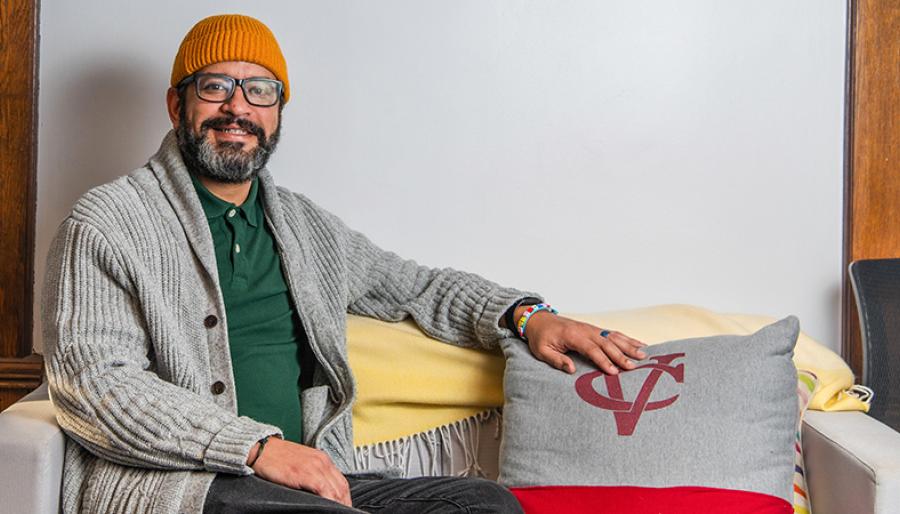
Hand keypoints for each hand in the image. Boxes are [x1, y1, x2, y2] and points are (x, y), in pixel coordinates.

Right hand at [248, 437, 351, 506]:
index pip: (342, 481)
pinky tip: (327, 508)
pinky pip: (323, 489)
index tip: (344, 506)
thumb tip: (322, 492)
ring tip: (336, 513)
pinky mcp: (304, 473)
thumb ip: (314, 474)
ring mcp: (314, 467)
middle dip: (345, 503)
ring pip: (335, 490)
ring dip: (339, 504)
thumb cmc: (278, 457)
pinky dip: (328, 500)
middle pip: (341, 487)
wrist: (262, 449)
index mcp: (322, 459)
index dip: (345, 497)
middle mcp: (321, 462)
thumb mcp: (302, 463)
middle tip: (343, 513)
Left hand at [523, 311, 646, 374]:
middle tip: (634, 367)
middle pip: (607, 343)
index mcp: (573, 336)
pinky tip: (639, 344)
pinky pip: (613, 333)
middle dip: (621, 355)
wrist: (539, 320)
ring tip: (643, 355)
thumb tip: (571, 370)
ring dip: (629, 345)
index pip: (592, 349)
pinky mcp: (595, 329)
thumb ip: (556, 360)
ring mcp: (592, 328)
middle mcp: (585, 330)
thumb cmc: (540, 337)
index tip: (614, 372)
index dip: (604, 361)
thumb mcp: (542, 351)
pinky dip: (627, 339)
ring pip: (614, 336)